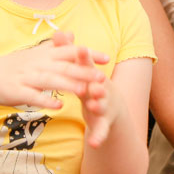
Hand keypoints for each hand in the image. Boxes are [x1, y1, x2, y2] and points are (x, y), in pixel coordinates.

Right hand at [0, 32, 108, 110]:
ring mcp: (26, 77)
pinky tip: (57, 106)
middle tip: (102, 77)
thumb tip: (73, 33)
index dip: (88, 54)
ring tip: (83, 90)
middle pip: (63, 66)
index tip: (107, 58)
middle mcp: (37, 63)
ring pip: (49, 80)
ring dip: (66, 85)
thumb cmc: (16, 66)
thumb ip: (56, 46)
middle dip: (83, 72)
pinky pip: (32, 96)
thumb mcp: (37, 53)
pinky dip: (44, 100)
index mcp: (45, 54)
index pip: (70, 51)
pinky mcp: (16, 92)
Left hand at [53, 33, 123, 147]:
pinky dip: (99, 136)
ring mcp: (105, 106)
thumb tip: (60, 31)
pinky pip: (102, 130)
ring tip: (94, 106)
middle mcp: (103, 89)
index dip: (85, 57)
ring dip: (99, 105)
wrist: (113, 110)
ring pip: (103, 105)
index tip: (80, 49)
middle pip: (100, 84)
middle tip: (93, 79)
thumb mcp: (82, 70)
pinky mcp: (105, 124)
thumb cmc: (93, 86)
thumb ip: (71, 53)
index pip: (89, 65)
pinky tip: (94, 143)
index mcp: (94, 76)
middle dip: (97, 81)